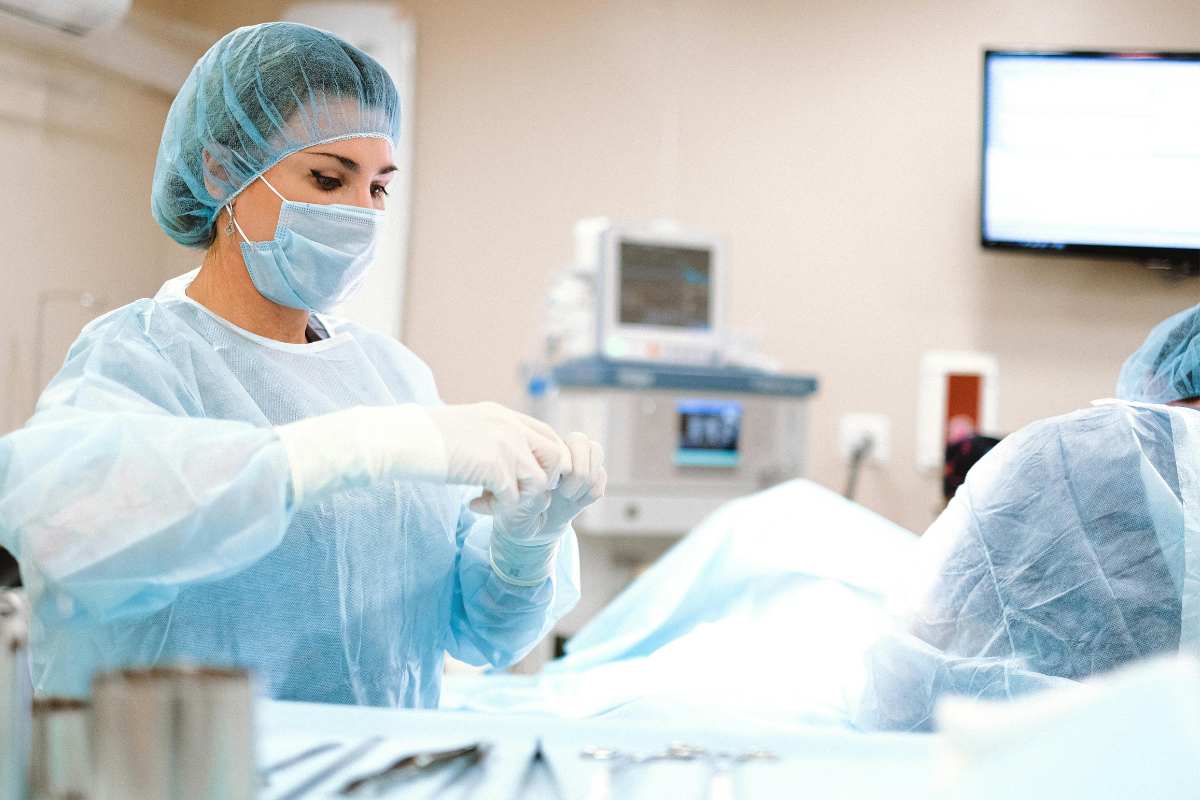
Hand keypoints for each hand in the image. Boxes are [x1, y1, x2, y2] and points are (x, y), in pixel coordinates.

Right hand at [426, 402, 569, 507]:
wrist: (406, 439)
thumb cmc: (426, 437)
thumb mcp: (469, 426)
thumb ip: (493, 436)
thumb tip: (507, 459)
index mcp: (505, 416)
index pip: (548, 436)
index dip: (545, 461)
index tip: (524, 477)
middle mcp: (512, 427)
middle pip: (556, 457)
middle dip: (541, 480)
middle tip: (516, 490)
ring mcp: (506, 446)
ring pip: (539, 482)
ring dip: (518, 497)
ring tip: (490, 499)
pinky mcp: (495, 467)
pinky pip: (513, 499)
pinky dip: (495, 508)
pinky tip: (474, 503)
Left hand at [487, 432, 605, 585]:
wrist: (521, 531)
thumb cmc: (508, 509)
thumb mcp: (501, 500)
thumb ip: (506, 492)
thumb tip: (503, 491)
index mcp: (538, 449)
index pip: (556, 436)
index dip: (560, 461)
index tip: (547, 484)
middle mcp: (558, 453)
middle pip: (583, 442)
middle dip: (577, 469)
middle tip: (562, 490)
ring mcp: (575, 467)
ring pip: (596, 453)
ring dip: (586, 478)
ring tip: (568, 496)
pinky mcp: (587, 486)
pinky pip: (602, 479)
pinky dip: (592, 491)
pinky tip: (576, 502)